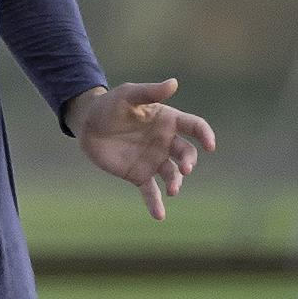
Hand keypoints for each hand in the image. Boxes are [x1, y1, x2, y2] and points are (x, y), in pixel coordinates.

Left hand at [66, 79, 217, 220]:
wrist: (88, 124)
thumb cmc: (110, 105)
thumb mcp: (128, 95)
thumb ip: (150, 92)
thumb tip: (174, 83)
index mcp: (168, 120)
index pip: (193, 127)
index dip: (205, 135)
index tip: (209, 145)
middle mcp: (165, 141)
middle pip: (186, 153)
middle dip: (188, 162)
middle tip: (184, 169)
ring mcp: (154, 159)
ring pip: (172, 174)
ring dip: (175, 182)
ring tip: (172, 190)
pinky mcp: (139, 175)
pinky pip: (151, 191)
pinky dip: (156, 204)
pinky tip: (159, 215)